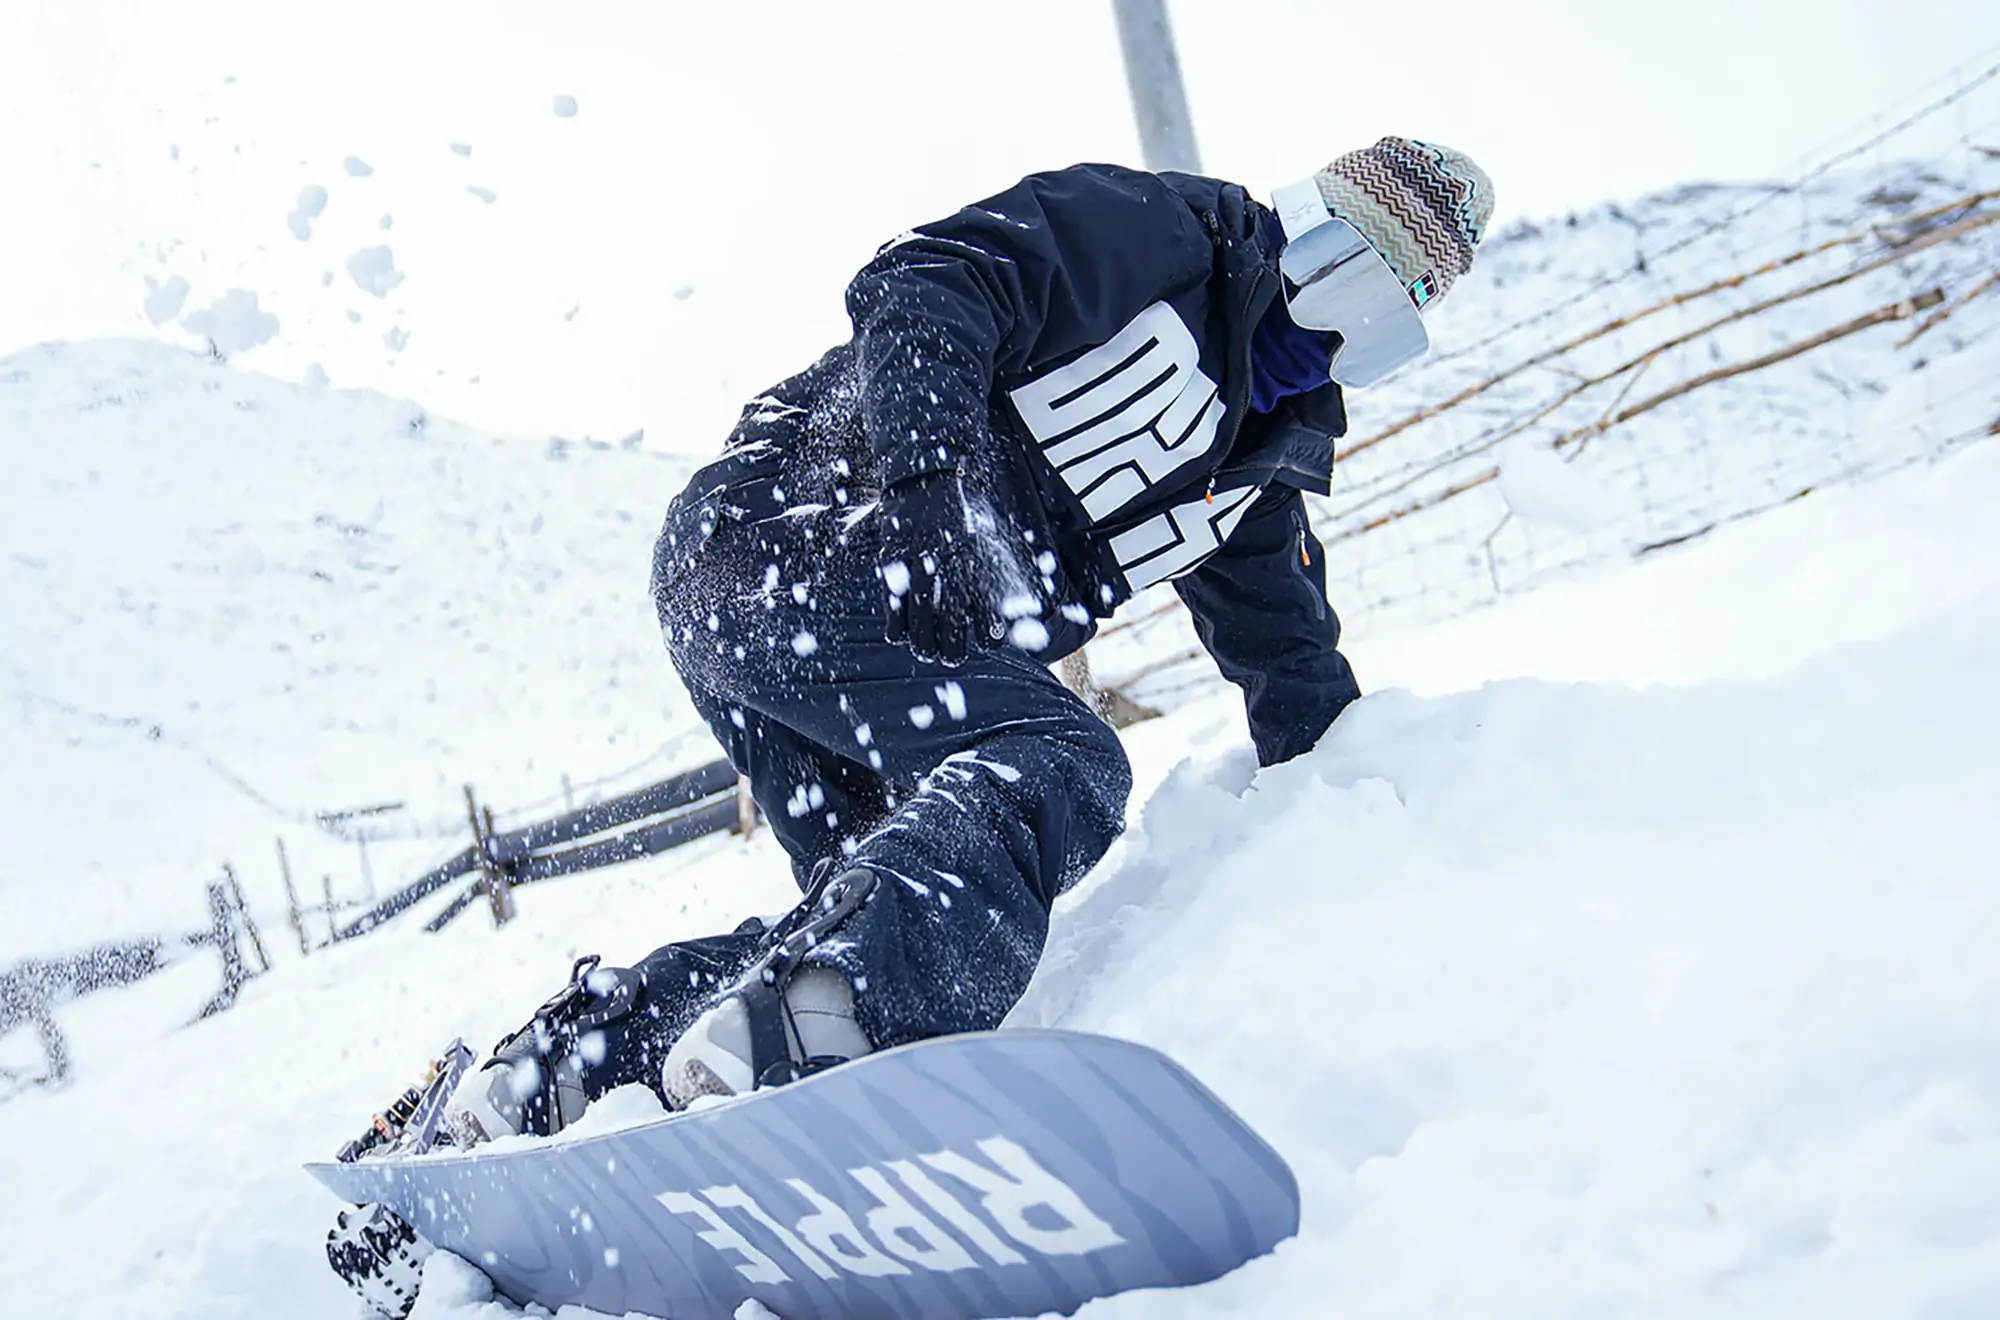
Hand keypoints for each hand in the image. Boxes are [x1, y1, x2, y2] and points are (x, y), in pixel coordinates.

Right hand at [877, 471, 984, 663]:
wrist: (925, 479)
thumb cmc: (958, 514)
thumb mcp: (982, 537)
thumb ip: (994, 570)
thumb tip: (1021, 604)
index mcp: (972, 559)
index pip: (986, 606)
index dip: (990, 631)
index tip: (990, 643)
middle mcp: (947, 563)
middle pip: (951, 620)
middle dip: (952, 646)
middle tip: (952, 657)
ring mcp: (918, 560)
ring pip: (920, 615)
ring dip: (924, 641)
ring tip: (926, 652)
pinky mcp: (893, 557)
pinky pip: (892, 600)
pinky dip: (896, 624)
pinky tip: (899, 634)